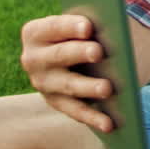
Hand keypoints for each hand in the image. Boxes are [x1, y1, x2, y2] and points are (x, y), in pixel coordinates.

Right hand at [19, 15, 115, 131]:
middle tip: (98, 52)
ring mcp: (43, 83)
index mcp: (36, 32)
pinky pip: (75, 110)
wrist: (72, 51)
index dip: (71, 26)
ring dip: (87, 87)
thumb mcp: (81, 25)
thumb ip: (92, 25)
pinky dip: (93, 117)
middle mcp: (33, 58)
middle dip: (79, 53)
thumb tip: (116, 32)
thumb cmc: (81, 32)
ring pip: (68, 85)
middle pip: (59, 55)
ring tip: (107, 88)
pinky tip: (109, 123)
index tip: (88, 27)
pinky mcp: (55, 102)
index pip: (54, 27)